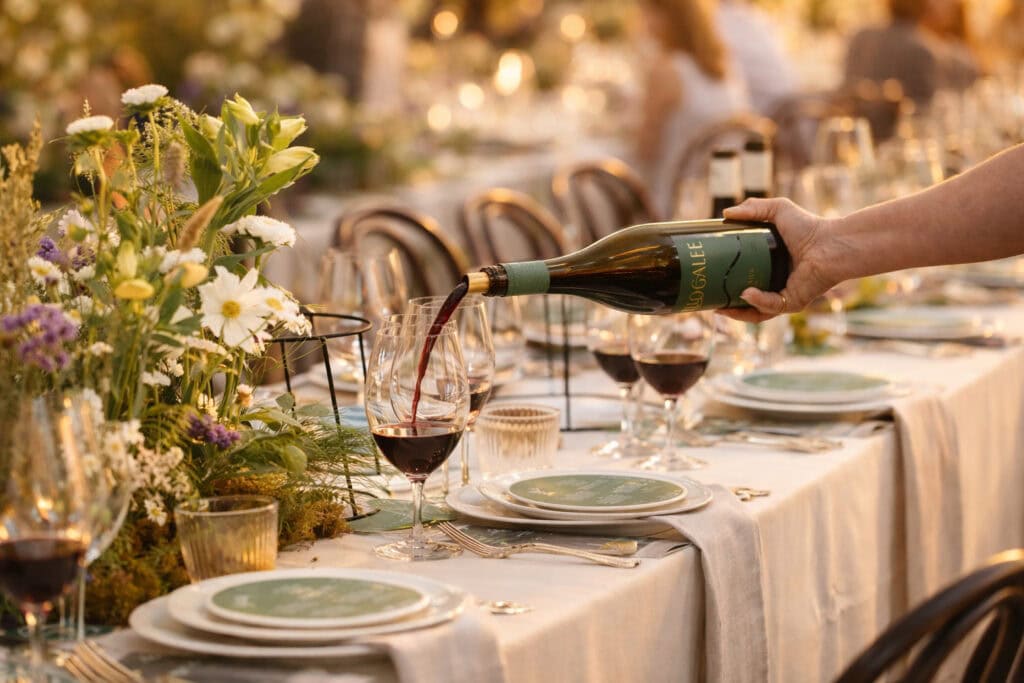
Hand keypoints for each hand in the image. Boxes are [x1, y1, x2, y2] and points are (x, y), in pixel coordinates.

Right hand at [719, 198, 837, 322]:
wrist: (831, 242)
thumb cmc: (810, 226)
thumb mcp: (777, 210)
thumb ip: (752, 208)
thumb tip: (725, 213)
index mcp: (770, 266)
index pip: (744, 278)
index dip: (726, 281)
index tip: (709, 278)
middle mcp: (776, 284)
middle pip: (746, 302)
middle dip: (727, 306)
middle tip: (708, 300)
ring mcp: (784, 296)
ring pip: (756, 313)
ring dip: (737, 313)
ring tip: (721, 308)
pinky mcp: (793, 302)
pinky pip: (771, 307)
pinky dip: (757, 302)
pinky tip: (746, 293)